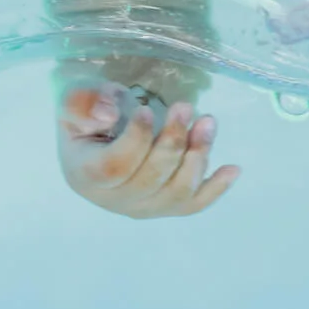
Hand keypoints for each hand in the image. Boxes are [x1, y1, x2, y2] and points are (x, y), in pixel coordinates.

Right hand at [57, 81, 239, 217]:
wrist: (95, 140)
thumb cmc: (87, 117)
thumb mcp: (75, 102)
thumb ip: (83, 104)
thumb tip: (109, 114)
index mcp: (85, 175)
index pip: (113, 167)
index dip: (135, 140)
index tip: (148, 110)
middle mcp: (114, 200)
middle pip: (150, 179)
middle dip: (173, 141)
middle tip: (186, 106)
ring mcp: (142, 207)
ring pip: (176, 193)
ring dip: (197, 157)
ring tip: (208, 122)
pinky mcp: (165, 206)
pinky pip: (193, 205)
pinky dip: (216, 189)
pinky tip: (233, 168)